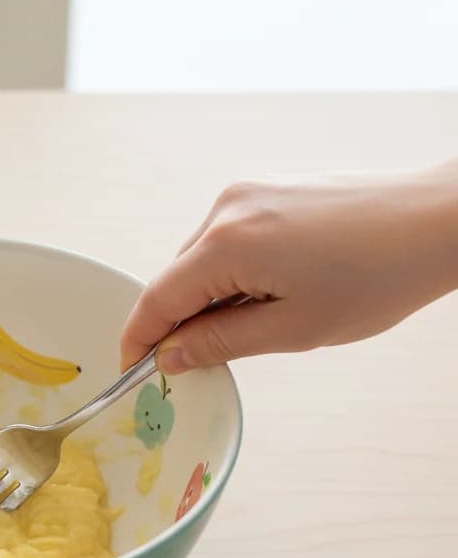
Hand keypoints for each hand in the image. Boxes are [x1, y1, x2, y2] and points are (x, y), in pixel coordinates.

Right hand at [120, 161, 457, 373]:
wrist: (437, 221)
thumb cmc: (376, 276)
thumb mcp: (292, 329)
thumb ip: (219, 343)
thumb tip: (169, 355)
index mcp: (226, 244)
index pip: (157, 298)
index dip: (138, 338)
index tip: (130, 368)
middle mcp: (226, 210)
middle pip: (176, 277)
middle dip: (178, 321)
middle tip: (199, 361)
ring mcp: (246, 194)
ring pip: (200, 259)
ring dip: (208, 296)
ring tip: (256, 322)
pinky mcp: (266, 190)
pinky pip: (226, 239)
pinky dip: (229, 272)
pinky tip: (267, 291)